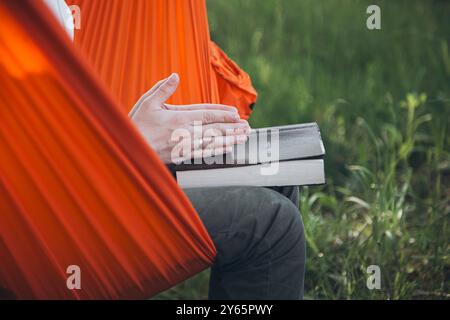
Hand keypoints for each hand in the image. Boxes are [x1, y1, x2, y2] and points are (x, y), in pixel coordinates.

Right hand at [130, 73, 250, 163]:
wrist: (131, 149)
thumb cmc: (137, 125)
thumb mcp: (147, 102)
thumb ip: (163, 89)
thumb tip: (175, 75)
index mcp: (179, 118)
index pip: (206, 114)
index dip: (222, 114)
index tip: (236, 114)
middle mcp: (185, 133)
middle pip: (214, 129)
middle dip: (232, 127)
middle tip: (247, 127)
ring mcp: (185, 146)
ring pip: (213, 142)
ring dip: (230, 139)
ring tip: (243, 137)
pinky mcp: (183, 155)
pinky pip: (205, 153)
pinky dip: (218, 150)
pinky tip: (227, 148)